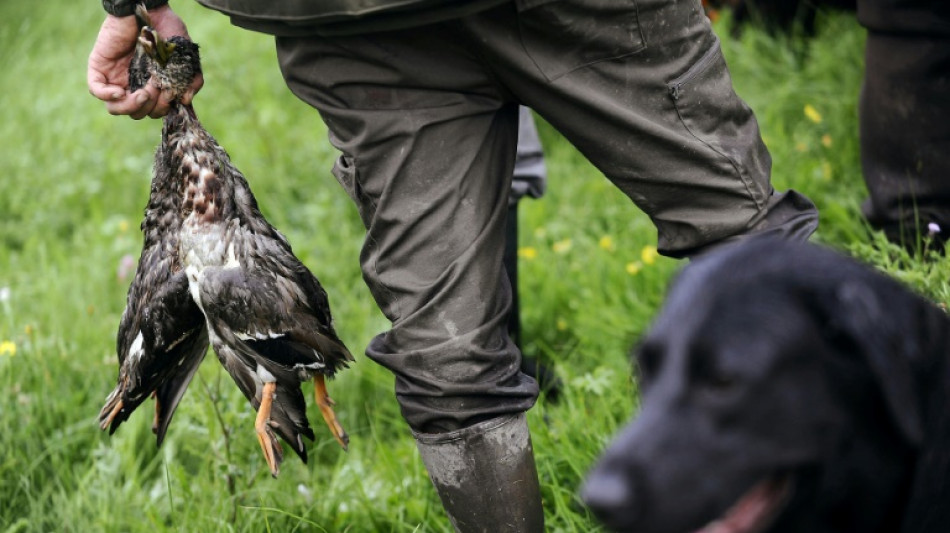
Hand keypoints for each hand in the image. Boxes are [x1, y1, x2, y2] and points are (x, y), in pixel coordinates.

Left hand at [87, 5, 202, 118]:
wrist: (148, 7)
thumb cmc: (167, 29)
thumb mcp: (186, 57)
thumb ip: (191, 80)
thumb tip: (184, 101)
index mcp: (152, 84)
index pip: (153, 111)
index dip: (162, 109)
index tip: (168, 93)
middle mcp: (133, 83)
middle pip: (136, 113)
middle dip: (149, 107)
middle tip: (155, 88)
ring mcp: (115, 76)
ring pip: (116, 108)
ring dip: (131, 106)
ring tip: (142, 93)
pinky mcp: (100, 66)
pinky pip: (97, 90)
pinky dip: (108, 96)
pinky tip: (120, 91)